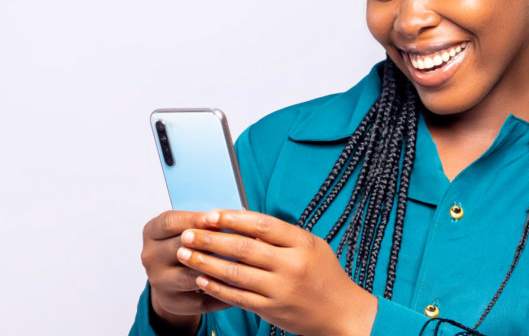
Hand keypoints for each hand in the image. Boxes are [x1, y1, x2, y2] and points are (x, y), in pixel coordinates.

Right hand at [141, 210, 230, 333]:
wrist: (171, 282)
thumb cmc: (184, 247)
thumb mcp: (185, 230)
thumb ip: (201, 223)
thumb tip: (233, 215)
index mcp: (152, 232)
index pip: (169, 222)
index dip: (193, 219)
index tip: (215, 217)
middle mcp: (151, 257)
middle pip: (179, 248)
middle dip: (207, 244)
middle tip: (232, 240)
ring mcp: (159, 281)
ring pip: (190, 276)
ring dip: (216, 270)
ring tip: (240, 264)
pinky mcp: (173, 302)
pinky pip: (201, 299)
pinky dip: (222, 293)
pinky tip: (240, 287)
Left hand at [177, 210, 377, 335]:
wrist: (343, 313)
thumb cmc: (325, 276)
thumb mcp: (311, 246)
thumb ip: (281, 235)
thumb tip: (243, 221)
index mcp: (301, 243)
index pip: (260, 224)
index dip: (231, 218)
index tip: (208, 214)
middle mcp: (291, 265)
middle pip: (242, 247)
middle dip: (209, 239)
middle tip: (187, 233)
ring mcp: (280, 289)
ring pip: (234, 272)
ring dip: (205, 263)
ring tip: (185, 255)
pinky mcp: (272, 310)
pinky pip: (237, 297)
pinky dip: (216, 288)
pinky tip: (201, 280)